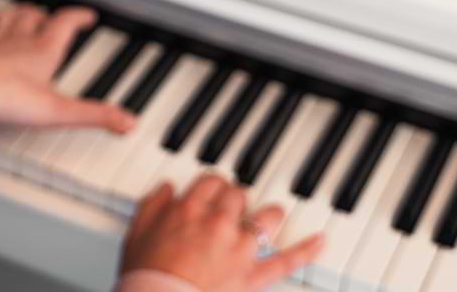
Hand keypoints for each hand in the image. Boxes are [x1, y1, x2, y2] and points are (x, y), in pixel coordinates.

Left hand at [0, 2, 134, 133]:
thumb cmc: (9, 98)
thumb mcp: (59, 111)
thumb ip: (94, 115)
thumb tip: (126, 121)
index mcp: (42, 48)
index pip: (64, 22)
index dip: (78, 16)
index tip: (87, 16)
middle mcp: (18, 38)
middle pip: (35, 15)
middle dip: (48, 15)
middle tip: (54, 19)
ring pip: (10, 16)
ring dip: (21, 13)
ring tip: (26, 16)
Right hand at [119, 174, 323, 291]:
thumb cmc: (146, 276)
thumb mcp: (136, 233)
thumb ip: (152, 204)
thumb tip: (167, 188)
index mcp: (189, 209)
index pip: (211, 180)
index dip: (212, 184)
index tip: (211, 190)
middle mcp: (219, 222)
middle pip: (239, 194)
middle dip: (235, 199)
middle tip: (230, 209)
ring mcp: (240, 248)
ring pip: (267, 217)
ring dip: (268, 215)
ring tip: (267, 217)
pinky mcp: (254, 276)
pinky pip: (287, 261)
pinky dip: (307, 250)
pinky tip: (320, 241)